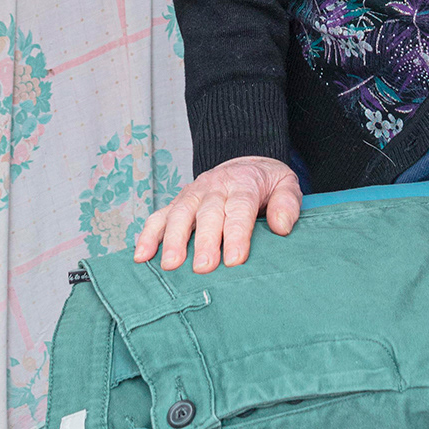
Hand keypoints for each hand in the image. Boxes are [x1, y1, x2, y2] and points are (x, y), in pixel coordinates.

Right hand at [133, 156, 301, 273]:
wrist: (243, 161)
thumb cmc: (265, 183)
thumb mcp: (286, 185)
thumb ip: (287, 204)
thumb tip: (281, 227)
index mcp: (243, 184)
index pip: (240, 208)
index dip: (236, 233)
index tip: (235, 260)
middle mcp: (215, 187)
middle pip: (208, 212)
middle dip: (205, 240)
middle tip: (204, 268)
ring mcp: (193, 193)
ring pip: (180, 213)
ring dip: (173, 239)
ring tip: (170, 265)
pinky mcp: (178, 202)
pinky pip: (159, 215)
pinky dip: (148, 234)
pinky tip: (141, 255)